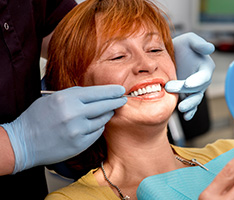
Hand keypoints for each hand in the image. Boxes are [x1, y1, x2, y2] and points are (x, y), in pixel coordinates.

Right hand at [1, 85, 126, 173]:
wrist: (23, 142)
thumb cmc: (37, 118)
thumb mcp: (53, 98)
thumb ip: (74, 95)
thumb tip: (96, 94)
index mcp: (66, 99)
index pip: (97, 92)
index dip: (111, 91)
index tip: (120, 90)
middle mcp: (74, 114)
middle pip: (104, 105)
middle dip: (116, 101)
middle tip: (123, 99)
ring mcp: (78, 130)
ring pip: (102, 120)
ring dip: (107, 114)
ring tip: (107, 111)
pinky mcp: (80, 144)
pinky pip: (97, 132)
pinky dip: (98, 127)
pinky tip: (95, 124)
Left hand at [165, 33, 214, 120]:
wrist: (170, 55)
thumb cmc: (182, 46)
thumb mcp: (189, 40)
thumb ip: (199, 43)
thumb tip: (210, 48)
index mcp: (205, 67)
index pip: (203, 76)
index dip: (197, 81)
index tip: (188, 84)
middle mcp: (202, 80)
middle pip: (197, 89)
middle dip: (185, 91)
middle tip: (170, 88)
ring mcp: (195, 89)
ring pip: (195, 99)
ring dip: (189, 105)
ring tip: (181, 108)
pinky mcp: (187, 95)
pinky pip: (191, 105)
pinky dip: (190, 112)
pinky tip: (186, 116)